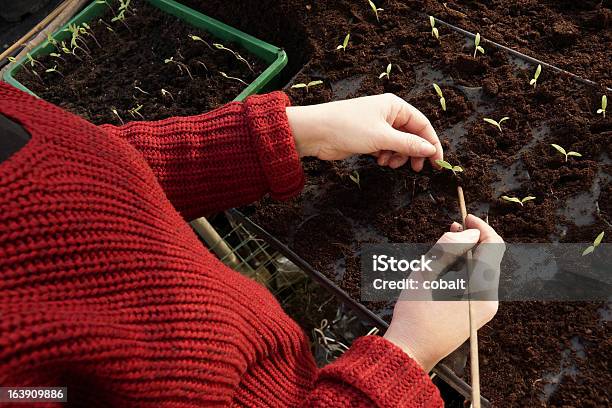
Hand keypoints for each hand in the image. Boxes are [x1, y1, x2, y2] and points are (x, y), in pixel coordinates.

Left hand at [286, 94, 442, 170]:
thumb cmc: (348, 127)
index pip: (422, 125)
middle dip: (414, 152)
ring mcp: (377, 126)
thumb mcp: (382, 137)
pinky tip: (379, 161)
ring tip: (389, 164)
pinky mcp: (367, 138)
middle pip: (411, 135)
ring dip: (398, 156)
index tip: (438, 162)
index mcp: (395, 106)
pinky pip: (385, 148)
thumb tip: (430, 150)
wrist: (316, 132)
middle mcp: (388, 114)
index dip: (432, 143)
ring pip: (398, 144)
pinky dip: (386, 156)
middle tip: (415, 169)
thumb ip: (408, 144)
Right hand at [383, 215, 504, 370]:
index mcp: (481, 287)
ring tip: (446, 244)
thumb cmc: (414, 313)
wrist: (411, 351)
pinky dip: (465, 269)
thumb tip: (468, 232)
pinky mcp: (476, 314)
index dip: (480, 227)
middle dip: (473, 240)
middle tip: (452, 227)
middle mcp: (490, 298)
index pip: (493, 246)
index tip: (464, 217)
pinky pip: (477, 284)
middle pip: (490, 258)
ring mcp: (485, 309)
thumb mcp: (425, 273)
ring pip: (483, 270)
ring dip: (467, 254)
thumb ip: (448, 247)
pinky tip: (446, 265)